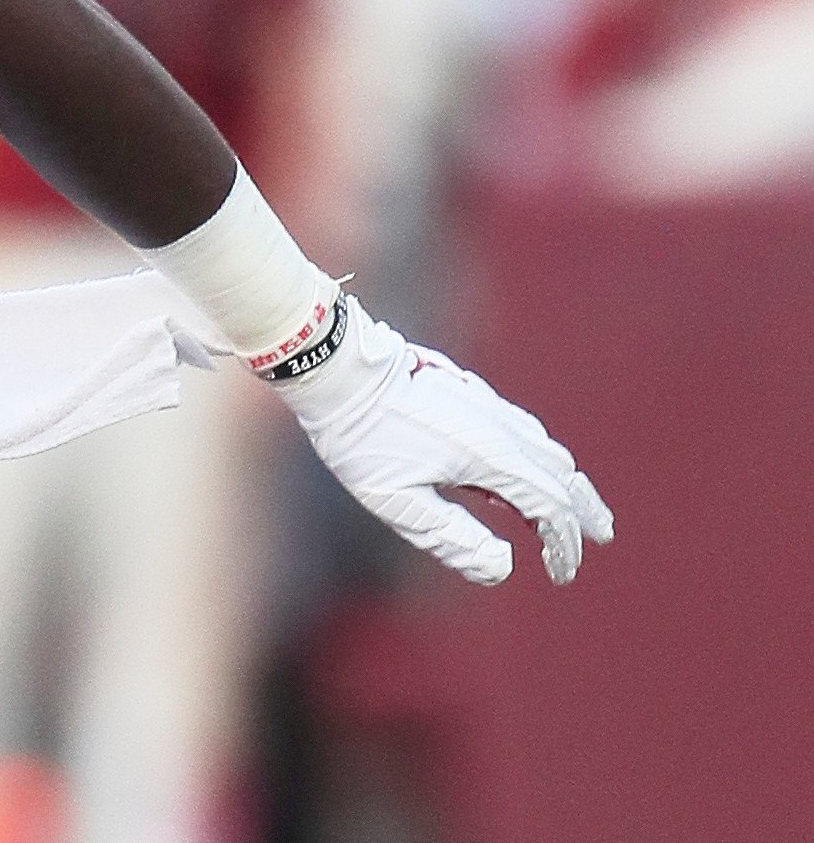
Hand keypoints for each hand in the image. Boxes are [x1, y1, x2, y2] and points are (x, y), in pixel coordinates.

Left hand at [278, 299, 613, 585]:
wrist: (337, 365)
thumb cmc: (360, 436)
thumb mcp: (396, 501)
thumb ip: (451, 538)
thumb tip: (502, 568)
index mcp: (489, 457)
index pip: (549, 508)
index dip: (563, 545)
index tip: (561, 574)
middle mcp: (498, 427)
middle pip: (561, 473)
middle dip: (584, 509)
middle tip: (603, 536)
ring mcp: (485, 404)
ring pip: (544, 447)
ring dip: (565, 480)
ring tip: (574, 507)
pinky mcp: (468, 393)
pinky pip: (521, 429)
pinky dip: (539, 456)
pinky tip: (526, 467)